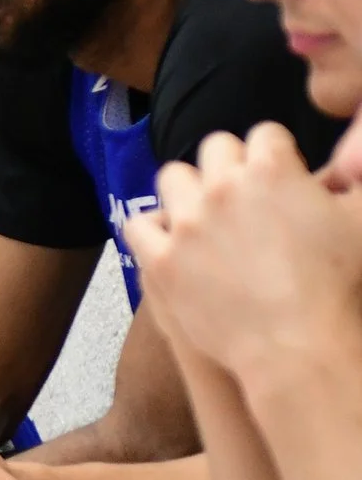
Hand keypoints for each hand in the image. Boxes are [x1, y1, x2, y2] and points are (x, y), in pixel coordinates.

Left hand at [130, 122, 361, 374]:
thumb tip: (340, 170)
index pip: (265, 133)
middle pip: (215, 148)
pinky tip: (170, 240)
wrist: (294, 345)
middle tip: (243, 194)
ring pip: (172, 177)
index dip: (275, 153)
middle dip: (231, 165)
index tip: (279, 174)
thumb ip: (352, 182)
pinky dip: (153, 229)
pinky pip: (139, 225)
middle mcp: (222, 188)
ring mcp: (185, 224)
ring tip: (204, 212)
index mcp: (272, 169)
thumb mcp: (361, 220)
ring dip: (188, 189)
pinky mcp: (160, 260)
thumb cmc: (336, 285)